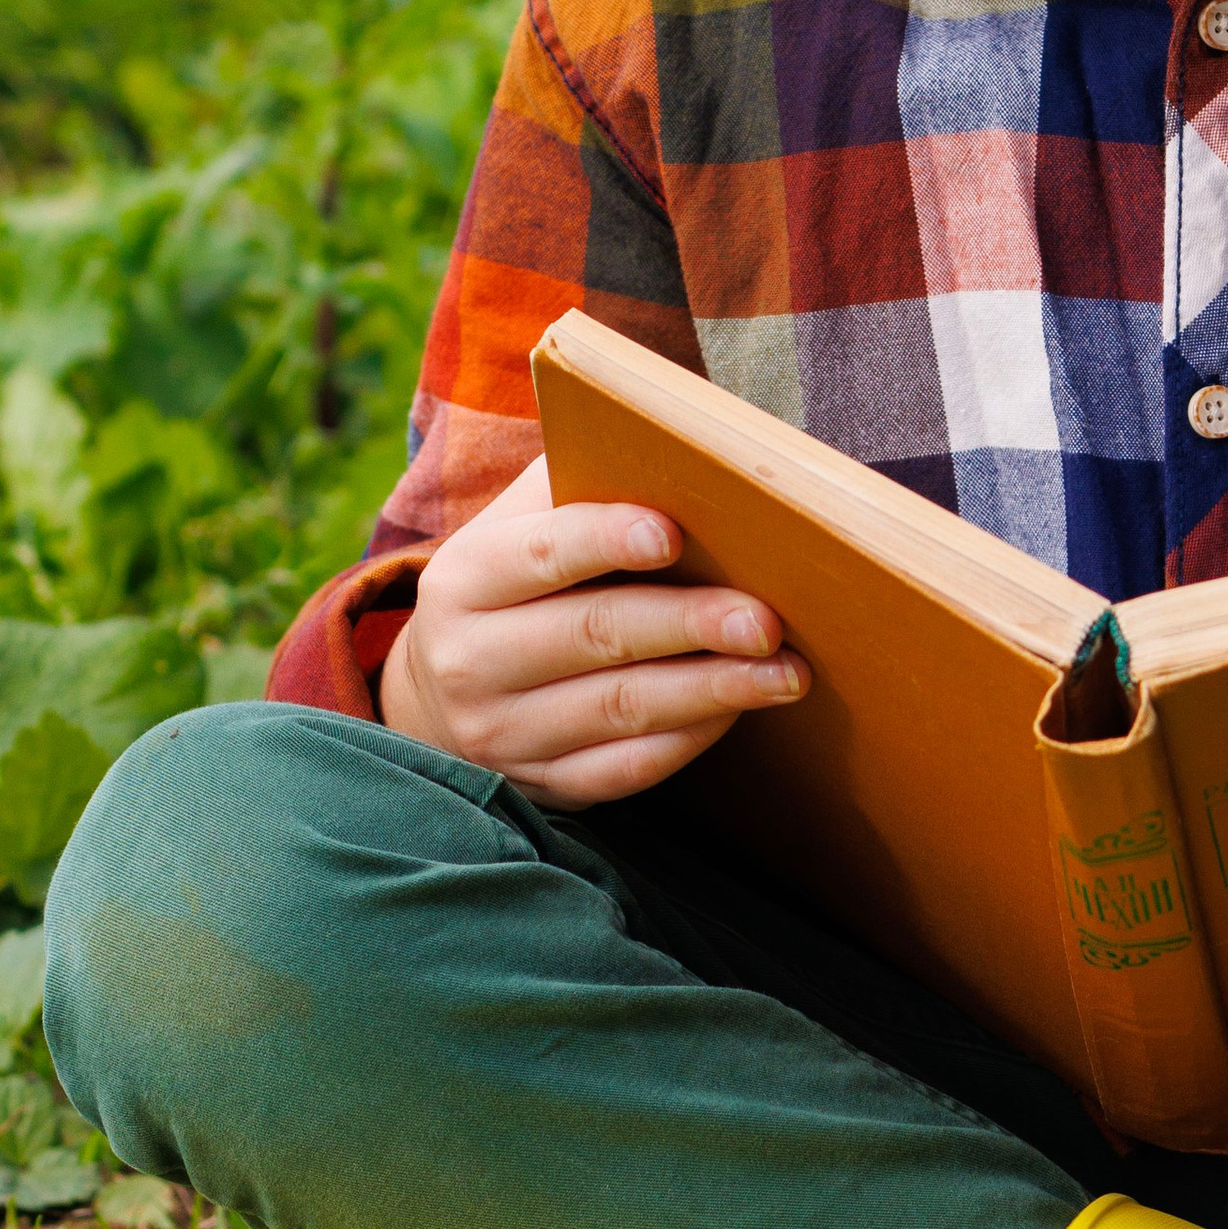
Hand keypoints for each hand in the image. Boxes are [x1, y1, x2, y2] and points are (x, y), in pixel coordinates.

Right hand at [379, 453, 806, 807]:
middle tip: (766, 620)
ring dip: (711, 690)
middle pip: (593, 635)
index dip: (605, 540)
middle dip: (687, 625)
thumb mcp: (519, 525)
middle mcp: (471, 660)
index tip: (673, 534)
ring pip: (618, 710)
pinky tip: (738, 711)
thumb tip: (673, 441)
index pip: (541, 553)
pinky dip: (687, 741)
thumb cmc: (515, 583)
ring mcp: (501, 734)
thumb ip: (577, 482)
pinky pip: (623, 769)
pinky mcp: (541, 787)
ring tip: (784, 673)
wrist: (443, 692)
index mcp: (465, 578)